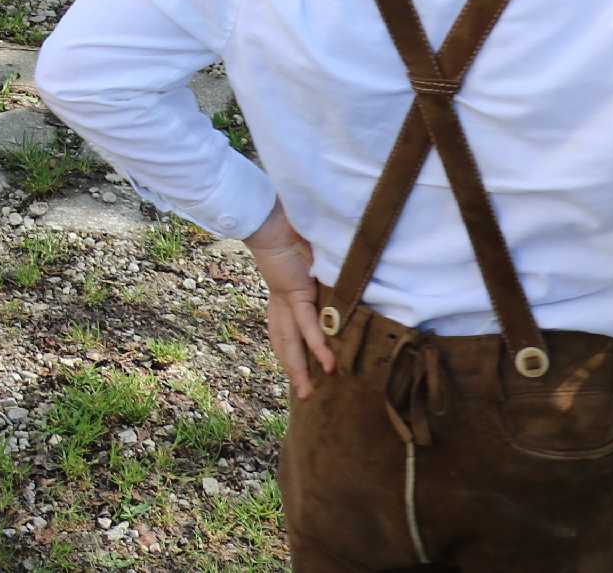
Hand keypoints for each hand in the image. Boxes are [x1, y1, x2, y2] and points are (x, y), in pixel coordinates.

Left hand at [245, 206, 332, 397]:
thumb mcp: (312, 260)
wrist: (269, 217)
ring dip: (299, 367)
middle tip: (305, 395)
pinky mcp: (294, 292)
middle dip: (293, 370)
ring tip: (310, 390)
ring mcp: (286, 299)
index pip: (285, 331)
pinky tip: (325, 362)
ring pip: (291, 341)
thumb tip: (343, 281)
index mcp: (284, 296)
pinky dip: (316, 343)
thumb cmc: (291, 231)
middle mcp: (282, 302)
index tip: (300, 372)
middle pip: (285, 343)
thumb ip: (324, 274)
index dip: (292, 353)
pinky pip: (306, 323)